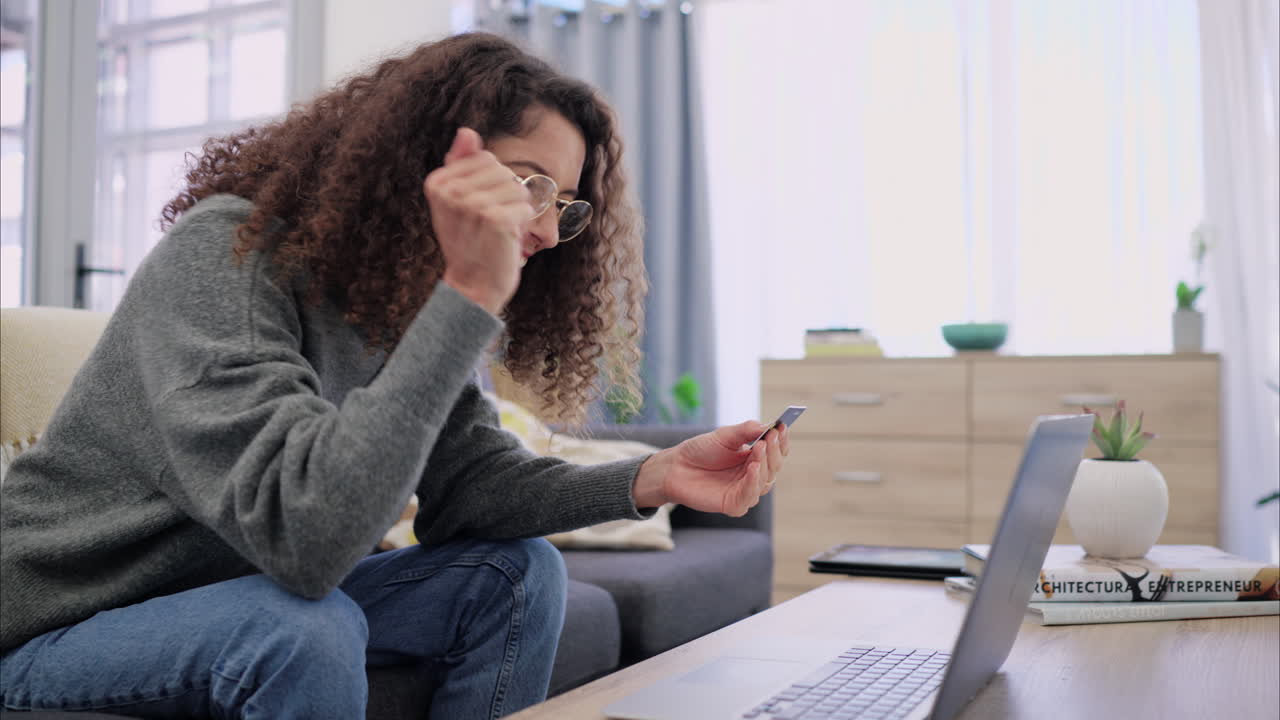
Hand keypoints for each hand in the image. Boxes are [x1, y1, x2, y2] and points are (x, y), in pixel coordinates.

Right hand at [424, 127, 531, 313]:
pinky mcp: (495, 219)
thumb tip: (467, 131)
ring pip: (517, 186)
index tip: (477, 209)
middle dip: (505, 195)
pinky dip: (523, 222)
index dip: (491, 184)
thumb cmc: (469, 241)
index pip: (484, 159)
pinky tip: (507, 236)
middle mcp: (450, 191)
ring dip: (515, 209)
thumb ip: (460, 164)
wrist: (473, 285)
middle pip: (502, 169)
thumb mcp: (456, 201)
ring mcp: (472, 205)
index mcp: (437, 182)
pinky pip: (525, 206)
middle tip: (489, 222)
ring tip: (498, 230)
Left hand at [632, 419, 790, 515]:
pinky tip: (753, 468)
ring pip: (766, 481)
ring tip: (759, 447)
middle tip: (769, 437)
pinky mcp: (734, 504)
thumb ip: (746, 431)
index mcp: (755, 458)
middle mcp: (754, 475)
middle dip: (773, 451)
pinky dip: (754, 482)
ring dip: (765, 464)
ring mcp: (745, 491)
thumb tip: (768, 425)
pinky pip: (750, 496)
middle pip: (774, 466)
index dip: (781, 440)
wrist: (675, 467)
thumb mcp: (725, 435)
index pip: (776, 451)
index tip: (782, 427)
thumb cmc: (700, 451)